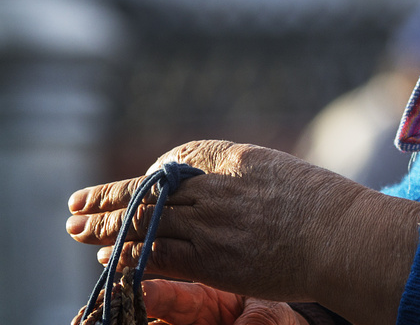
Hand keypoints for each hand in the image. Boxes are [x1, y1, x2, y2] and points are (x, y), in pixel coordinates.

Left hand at [67, 140, 419, 324]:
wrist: (343, 236)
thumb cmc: (327, 208)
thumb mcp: (282, 175)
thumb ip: (249, 178)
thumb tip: (230, 185)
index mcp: (235, 160)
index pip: (174, 164)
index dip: (142, 177)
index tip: (122, 183)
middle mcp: (217, 187)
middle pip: (149, 191)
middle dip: (108, 198)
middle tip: (75, 204)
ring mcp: (213, 223)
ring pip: (144, 222)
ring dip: (105, 228)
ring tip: (76, 231)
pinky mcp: (213, 259)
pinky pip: (158, 256)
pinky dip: (128, 257)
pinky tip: (108, 260)